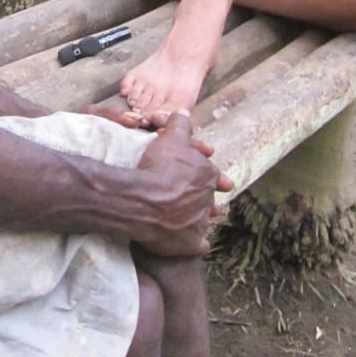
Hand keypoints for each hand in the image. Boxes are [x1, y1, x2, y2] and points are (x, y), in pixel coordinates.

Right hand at [133, 112, 231, 256]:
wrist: (142, 202)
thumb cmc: (157, 167)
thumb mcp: (170, 138)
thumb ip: (180, 124)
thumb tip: (184, 111)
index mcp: (207, 174)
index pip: (213, 173)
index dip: (210, 174)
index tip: (210, 177)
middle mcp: (208, 199)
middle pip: (209, 198)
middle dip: (205, 197)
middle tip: (198, 198)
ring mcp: (200, 223)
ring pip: (205, 221)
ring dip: (201, 219)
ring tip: (196, 218)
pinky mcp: (190, 244)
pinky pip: (199, 245)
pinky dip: (197, 244)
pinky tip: (193, 243)